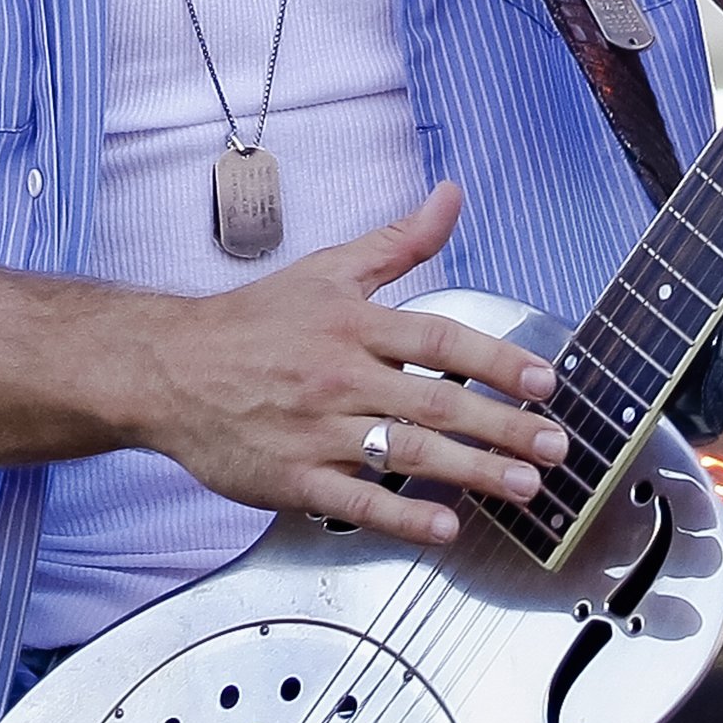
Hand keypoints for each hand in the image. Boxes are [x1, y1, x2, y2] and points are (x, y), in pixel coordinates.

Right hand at [126, 182, 568, 549]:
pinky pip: (356, 501)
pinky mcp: (292, 477)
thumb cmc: (252, 323)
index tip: (545, 382)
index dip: (497, 360)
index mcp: (352, 324)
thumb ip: (398, 241)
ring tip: (525, 487)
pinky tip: (445, 526)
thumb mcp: (327, 269)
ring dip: (472, 472)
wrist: (167, 368)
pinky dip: (403, 516)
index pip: (440, 341)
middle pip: (437, 404)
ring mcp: (316, 431)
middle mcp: (340, 377)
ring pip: (407, 454)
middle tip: (556, 447)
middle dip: (504, 427)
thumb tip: (450, 196)